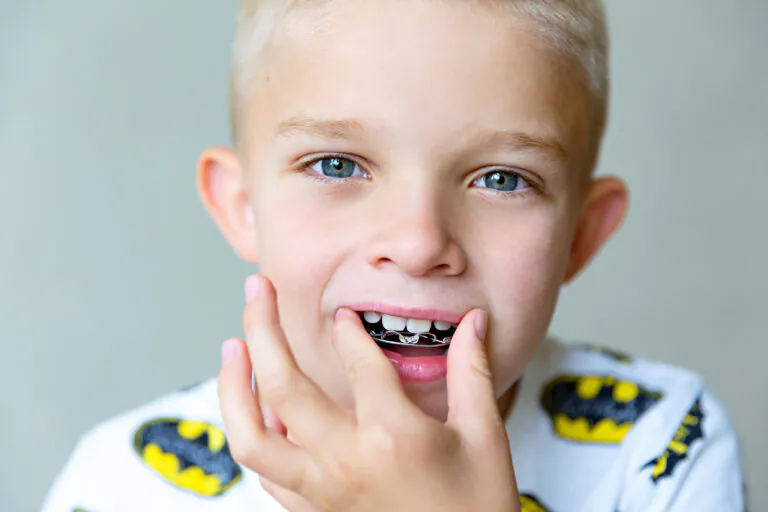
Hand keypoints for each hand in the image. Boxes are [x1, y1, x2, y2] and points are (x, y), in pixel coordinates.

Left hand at [218, 275, 520, 511]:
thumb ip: (474, 372)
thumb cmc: (477, 509)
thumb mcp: (485, 438)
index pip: (356, 362)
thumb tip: (473, 322)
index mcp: (392, 436)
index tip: (344, 312)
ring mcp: (321, 491)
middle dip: (261, 327)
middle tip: (256, 289)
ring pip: (252, 435)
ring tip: (231, 347)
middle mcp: (346, 460)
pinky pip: (265, 474)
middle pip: (283, 385)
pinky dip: (252, 436)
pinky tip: (255, 412)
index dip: (349, 329)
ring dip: (233, 387)